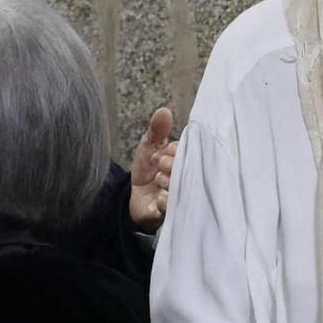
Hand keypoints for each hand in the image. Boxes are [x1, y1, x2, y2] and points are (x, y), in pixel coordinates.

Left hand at [129, 107, 176, 231]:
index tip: (161, 153)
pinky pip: (172, 207)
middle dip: (169, 165)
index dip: (172, 151)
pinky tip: (157, 199)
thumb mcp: (149, 146)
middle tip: (159, 166)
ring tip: (157, 181)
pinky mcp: (172, 212)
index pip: (186, 150)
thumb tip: (164, 110)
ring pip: (180, 186)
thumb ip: (156, 130)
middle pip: (185, 168)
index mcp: (184, 159)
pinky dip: (163, 201)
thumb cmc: (147, 170)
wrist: (135, 198)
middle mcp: (187, 177)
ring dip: (166, 182)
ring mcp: (181, 194)